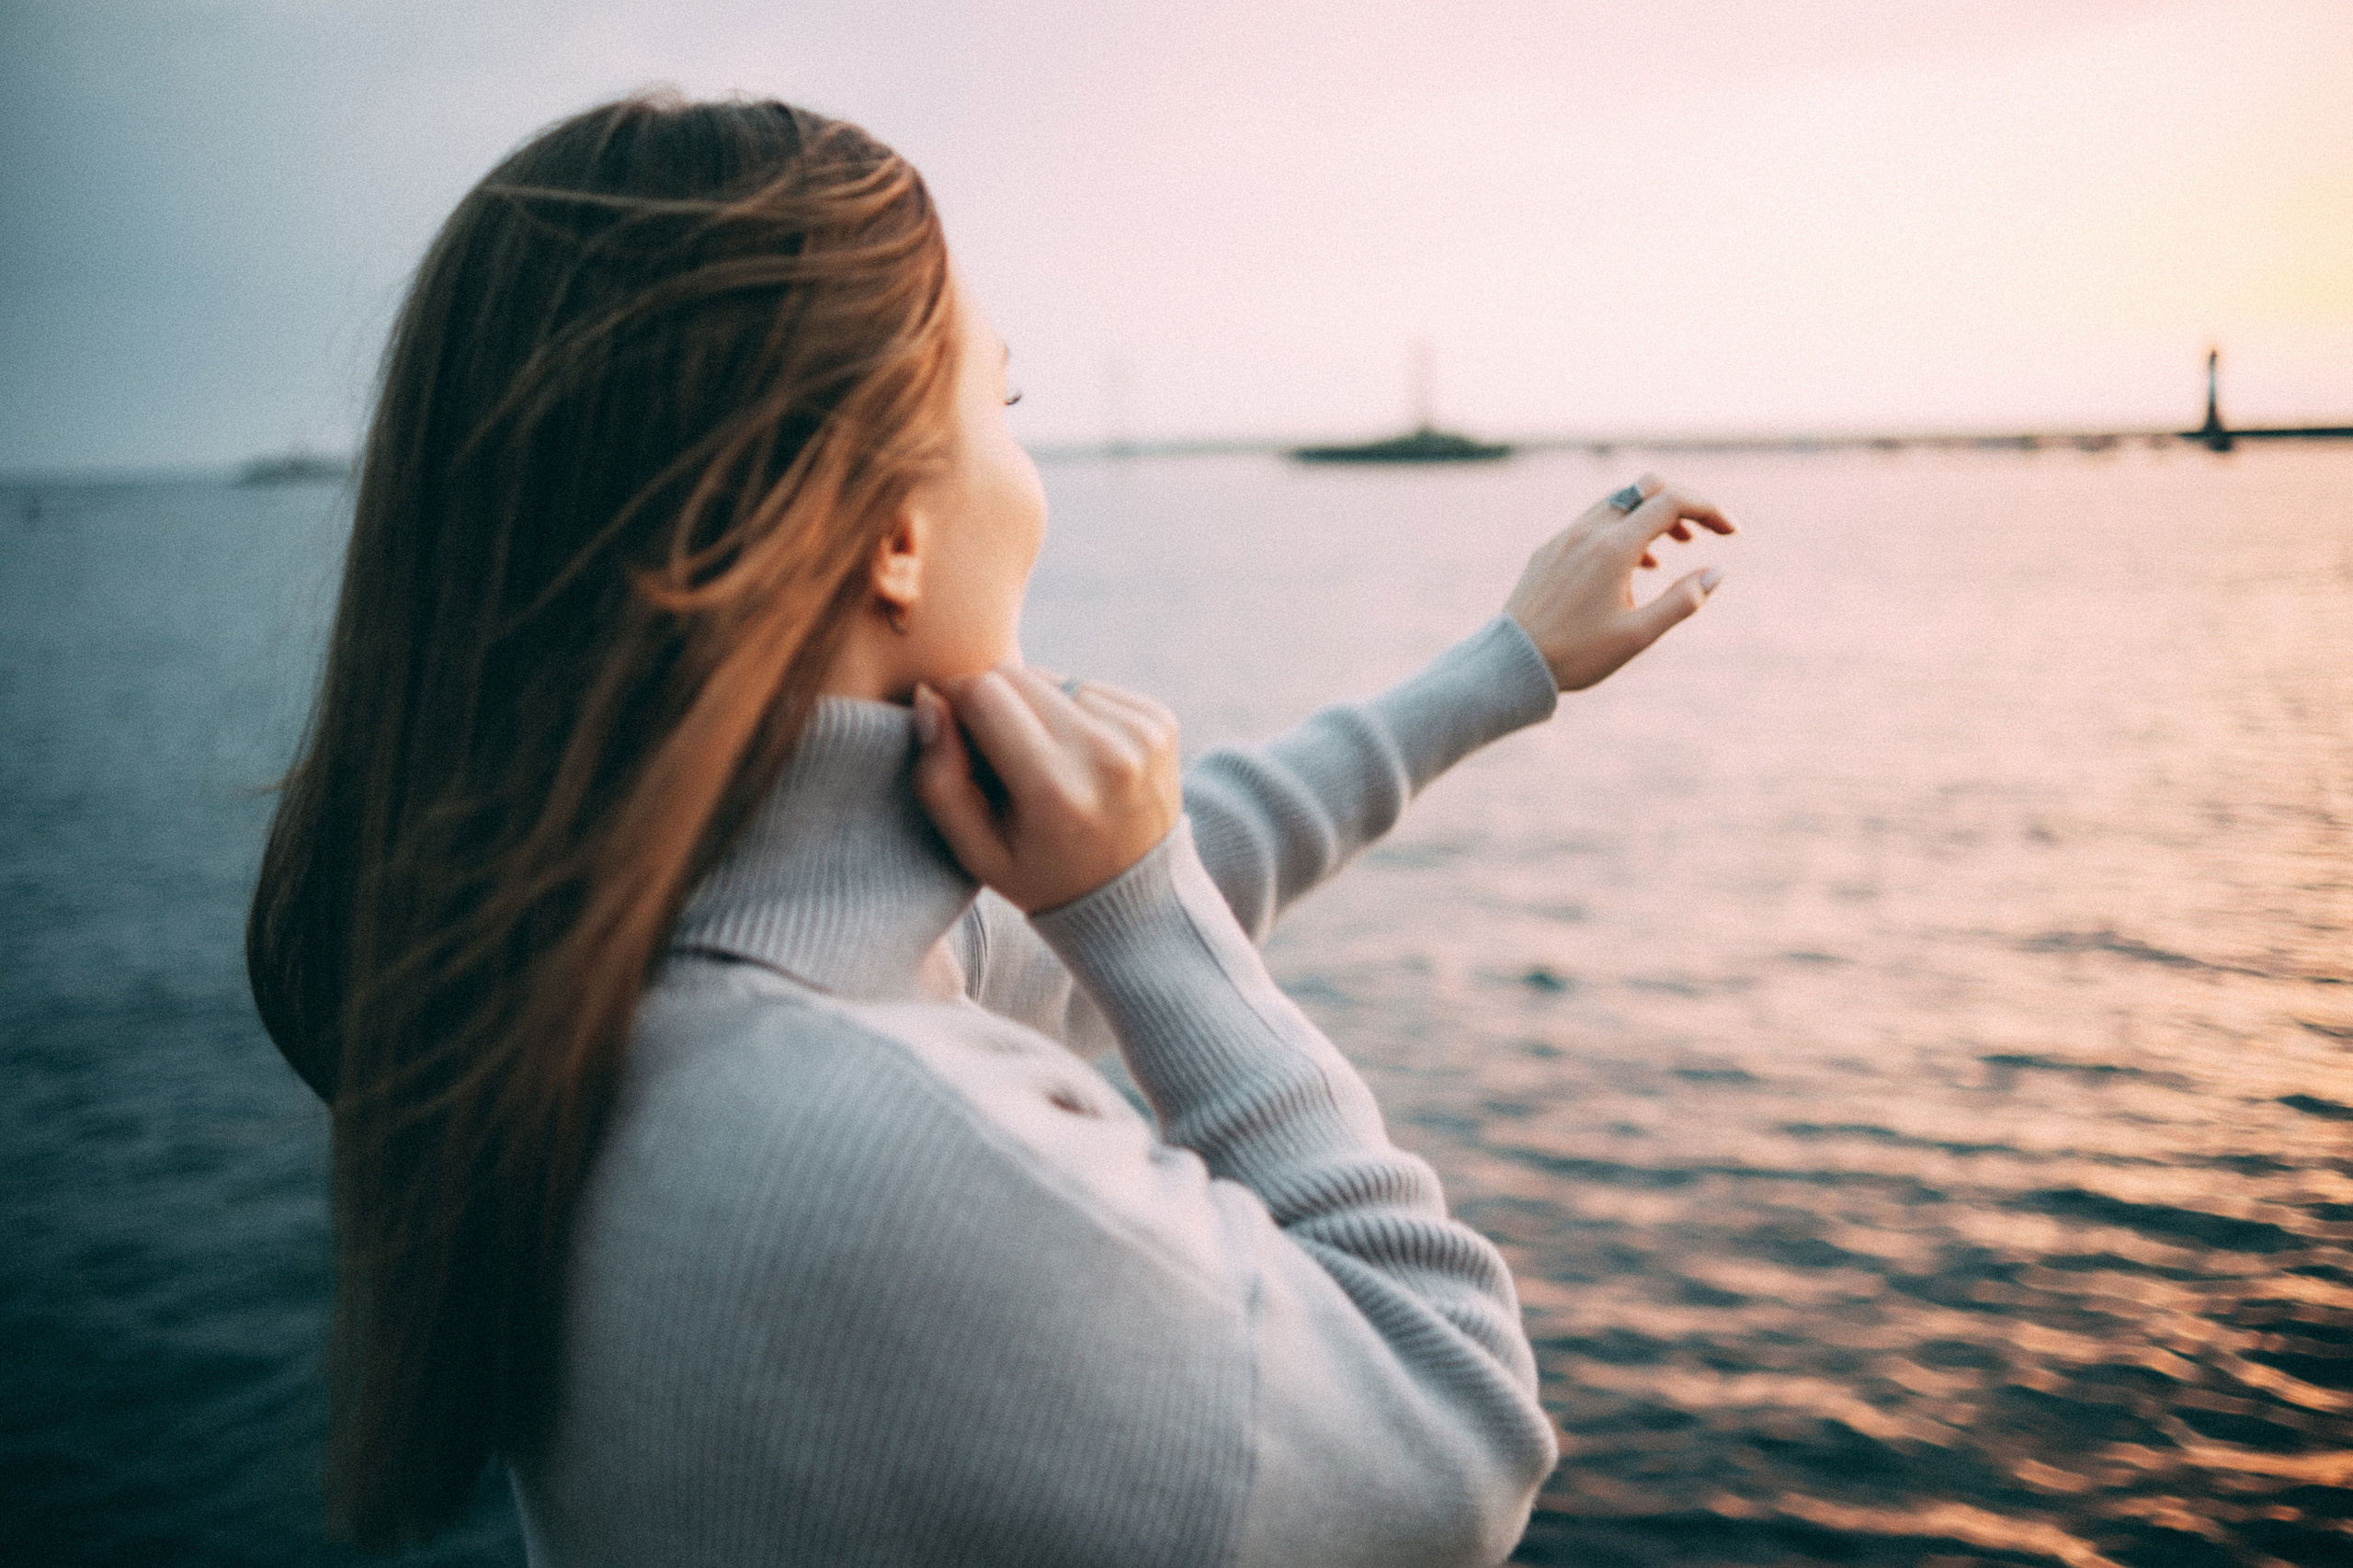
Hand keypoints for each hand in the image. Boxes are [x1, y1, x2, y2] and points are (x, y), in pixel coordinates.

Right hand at [911, 667, 1181, 913]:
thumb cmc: (1042, 874)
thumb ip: (938, 779)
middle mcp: (1105, 755)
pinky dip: (1073, 712)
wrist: (1137, 896)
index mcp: (1055, 791)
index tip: (952, 727)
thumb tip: (931, 698)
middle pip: (1018, 676)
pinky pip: (1089, 687)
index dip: (955, 699)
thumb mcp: (976, 851)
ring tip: (1043, 762)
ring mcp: (1139, 734)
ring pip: (1053, 678)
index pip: (985, 693)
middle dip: (992, 700)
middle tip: (997, 753)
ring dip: (1035, 708)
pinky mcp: (1159, 720)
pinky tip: (1077, 757)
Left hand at [1503, 473, 1735, 690]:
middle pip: (1647, 489)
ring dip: (1652, 517)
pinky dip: (1624, 529)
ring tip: (1675, 550)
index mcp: (1613, 548)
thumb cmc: (1576, 655)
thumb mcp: (1638, 635)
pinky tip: (1634, 565)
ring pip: (1619, 502)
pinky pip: (1594, 522)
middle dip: (1682, 504)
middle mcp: (1587, 531)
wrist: (1512, 663)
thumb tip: (1718, 572)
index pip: (1671, 502)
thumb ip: (1682, 601)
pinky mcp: (1549, 549)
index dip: (1708, 510)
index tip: (1730, 532)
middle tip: (1704, 534)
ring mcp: (1565, 537)